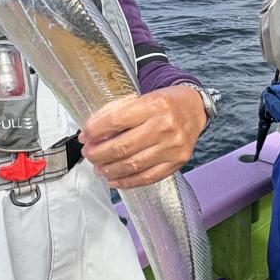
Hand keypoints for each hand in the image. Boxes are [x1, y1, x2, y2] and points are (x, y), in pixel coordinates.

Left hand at [79, 86, 207, 188]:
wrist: (193, 109)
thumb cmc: (165, 103)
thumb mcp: (141, 97)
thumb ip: (116, 112)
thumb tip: (91, 133)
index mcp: (154, 105)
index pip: (116, 120)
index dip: (95, 130)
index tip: (85, 136)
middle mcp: (165, 126)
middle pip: (122, 146)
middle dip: (98, 153)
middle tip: (88, 154)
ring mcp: (173, 147)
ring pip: (133, 165)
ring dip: (109, 169)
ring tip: (98, 167)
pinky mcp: (177, 162)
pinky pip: (148, 177)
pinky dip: (127, 182)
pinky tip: (114, 179)